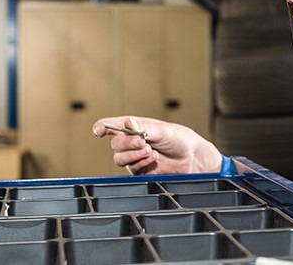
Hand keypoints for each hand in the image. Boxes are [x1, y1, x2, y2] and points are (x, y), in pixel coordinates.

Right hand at [92, 116, 221, 174]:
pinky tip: (154, 158)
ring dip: (134, 155)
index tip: (99, 131)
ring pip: (120, 159)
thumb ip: (143, 127)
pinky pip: (132, 169)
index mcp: (134, 127)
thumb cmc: (179, 138)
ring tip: (151, 151)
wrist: (192, 157)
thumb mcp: (161, 129)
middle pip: (115, 144)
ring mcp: (135, 157)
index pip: (111, 126)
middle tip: (143, 142)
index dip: (102, 127)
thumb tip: (128, 123)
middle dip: (127, 143)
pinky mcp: (141, 170)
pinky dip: (142, 163)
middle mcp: (132, 142)